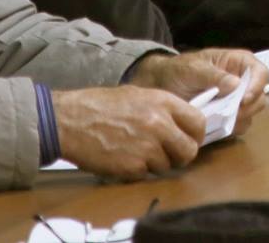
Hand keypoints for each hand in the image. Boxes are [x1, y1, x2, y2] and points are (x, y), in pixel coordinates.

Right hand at [52, 84, 203, 177]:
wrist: (70, 120)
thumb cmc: (100, 105)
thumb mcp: (138, 95)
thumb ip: (162, 109)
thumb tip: (180, 123)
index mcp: (163, 102)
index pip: (198, 123)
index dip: (195, 135)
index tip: (189, 139)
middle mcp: (160, 125)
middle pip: (188, 151)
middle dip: (180, 155)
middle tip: (169, 154)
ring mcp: (147, 147)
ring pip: (166, 166)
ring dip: (155, 163)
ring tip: (136, 151)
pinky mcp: (132, 167)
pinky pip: (145, 174)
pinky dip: (137, 170)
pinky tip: (123, 157)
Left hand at [127, 49, 268, 136]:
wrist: (161, 86)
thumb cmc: (179, 70)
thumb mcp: (194, 68)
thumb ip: (214, 75)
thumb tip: (236, 85)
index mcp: (239, 63)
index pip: (261, 73)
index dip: (257, 86)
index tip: (243, 100)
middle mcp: (243, 82)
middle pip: (260, 97)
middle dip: (248, 107)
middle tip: (229, 114)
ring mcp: (236, 101)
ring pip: (250, 114)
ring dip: (238, 120)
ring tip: (218, 120)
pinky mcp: (227, 117)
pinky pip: (237, 126)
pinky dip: (229, 129)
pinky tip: (214, 126)